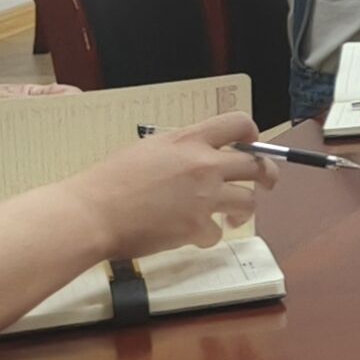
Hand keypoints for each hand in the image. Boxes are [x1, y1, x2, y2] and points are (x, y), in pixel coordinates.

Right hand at [71, 115, 264, 255]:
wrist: (92, 213)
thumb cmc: (109, 181)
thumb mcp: (148, 149)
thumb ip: (180, 150)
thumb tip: (197, 156)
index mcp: (188, 140)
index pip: (238, 123)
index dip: (252, 133)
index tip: (253, 144)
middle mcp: (203, 164)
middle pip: (256, 165)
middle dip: (267, 175)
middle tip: (266, 183)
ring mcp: (204, 197)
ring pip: (248, 201)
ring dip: (242, 210)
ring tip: (232, 216)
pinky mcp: (197, 227)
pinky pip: (217, 232)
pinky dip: (207, 236)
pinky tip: (192, 235)